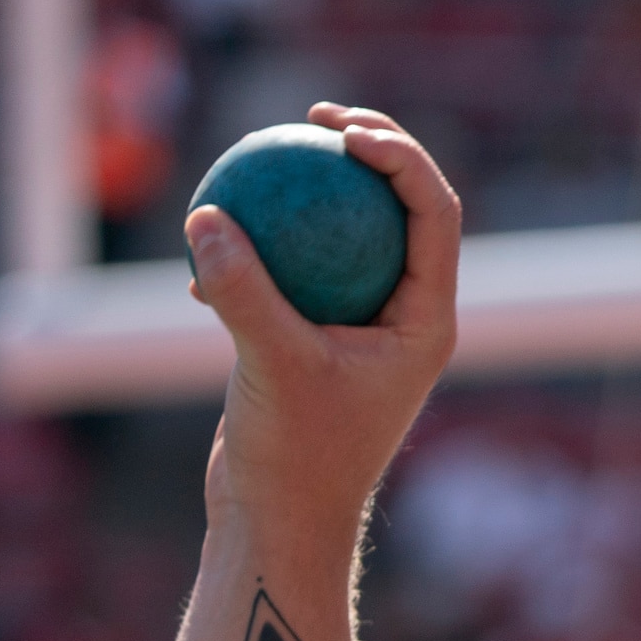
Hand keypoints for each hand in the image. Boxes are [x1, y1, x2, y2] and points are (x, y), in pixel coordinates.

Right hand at [186, 104, 461, 537]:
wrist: (277, 523)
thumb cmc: (294, 459)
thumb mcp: (269, 367)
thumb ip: (241, 291)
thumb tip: (207, 215)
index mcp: (425, 322)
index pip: (433, 214)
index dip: (401, 157)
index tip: (345, 132)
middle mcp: (402, 319)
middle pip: (401, 209)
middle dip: (369, 153)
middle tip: (319, 118)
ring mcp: (358, 328)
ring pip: (343, 237)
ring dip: (310, 192)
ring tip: (270, 147)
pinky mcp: (312, 340)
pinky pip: (291, 273)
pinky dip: (257, 252)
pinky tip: (208, 238)